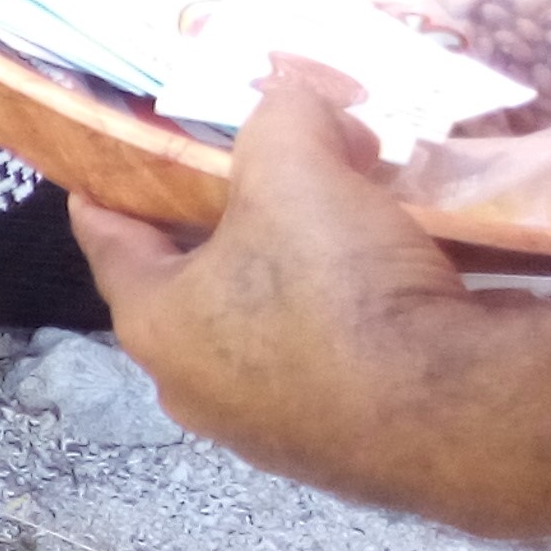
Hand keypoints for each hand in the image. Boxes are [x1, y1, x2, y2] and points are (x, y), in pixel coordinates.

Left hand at [71, 73, 441, 472]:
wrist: (450, 411)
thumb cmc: (336, 290)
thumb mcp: (296, 168)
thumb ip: (283, 118)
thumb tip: (298, 102)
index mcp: (152, 323)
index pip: (108, 241)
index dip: (107, 191)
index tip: (101, 167)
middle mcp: (192, 386)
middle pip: (189, 283)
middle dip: (219, 227)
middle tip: (252, 178)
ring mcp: (263, 427)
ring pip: (260, 326)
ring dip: (290, 273)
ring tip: (332, 221)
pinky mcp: (336, 448)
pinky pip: (324, 361)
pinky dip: (342, 318)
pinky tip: (382, 280)